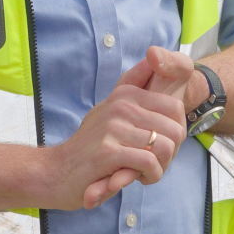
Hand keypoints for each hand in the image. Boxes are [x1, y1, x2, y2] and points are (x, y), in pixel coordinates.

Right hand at [80, 46, 195, 208]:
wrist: (57, 171)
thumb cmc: (91, 145)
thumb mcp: (111, 109)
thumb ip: (133, 84)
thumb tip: (153, 55)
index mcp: (126, 93)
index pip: (176, 108)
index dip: (175, 133)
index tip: (158, 146)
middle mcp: (121, 105)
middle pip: (176, 129)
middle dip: (170, 153)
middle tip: (152, 163)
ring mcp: (114, 126)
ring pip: (165, 147)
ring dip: (160, 167)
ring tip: (142, 172)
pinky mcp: (108, 152)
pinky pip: (149, 162)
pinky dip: (150, 176)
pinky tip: (136, 179)